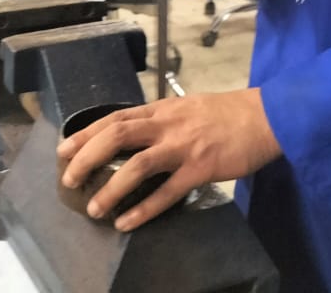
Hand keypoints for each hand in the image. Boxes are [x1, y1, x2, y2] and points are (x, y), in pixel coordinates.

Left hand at [56, 89, 281, 230]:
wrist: (266, 116)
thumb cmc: (227, 113)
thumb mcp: (188, 107)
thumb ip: (162, 120)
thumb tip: (135, 134)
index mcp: (162, 109)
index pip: (116, 117)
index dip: (86, 132)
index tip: (64, 149)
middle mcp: (168, 125)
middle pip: (117, 135)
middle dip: (88, 156)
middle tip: (70, 179)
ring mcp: (184, 146)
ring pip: (137, 164)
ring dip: (111, 187)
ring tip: (94, 208)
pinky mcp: (200, 168)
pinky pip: (167, 192)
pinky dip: (144, 208)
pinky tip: (127, 222)